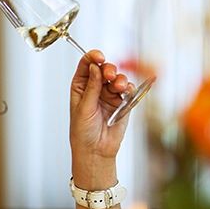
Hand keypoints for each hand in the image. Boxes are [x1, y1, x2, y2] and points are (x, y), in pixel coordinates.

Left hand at [68, 50, 129, 187]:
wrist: (95, 150)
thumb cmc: (83, 132)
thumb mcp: (84, 108)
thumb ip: (91, 87)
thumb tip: (95, 67)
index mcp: (81, 86)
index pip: (86, 65)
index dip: (92, 57)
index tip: (99, 57)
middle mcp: (95, 88)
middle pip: (104, 68)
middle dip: (109, 69)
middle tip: (110, 75)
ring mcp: (109, 94)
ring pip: (118, 78)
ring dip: (119, 79)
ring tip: (118, 87)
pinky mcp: (122, 102)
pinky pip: (128, 90)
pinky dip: (128, 88)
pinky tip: (125, 92)